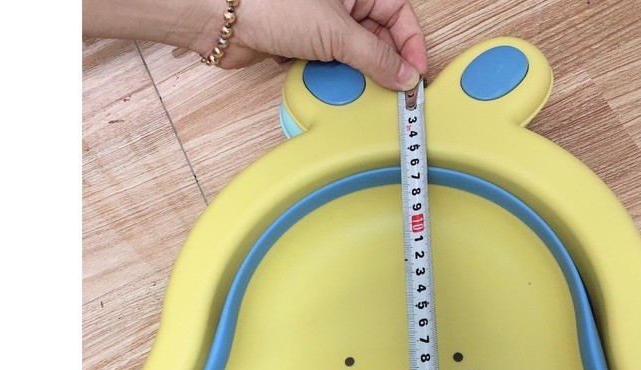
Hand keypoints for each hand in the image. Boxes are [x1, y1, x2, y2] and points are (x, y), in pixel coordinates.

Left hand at [216, 0, 425, 88]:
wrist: (224, 21)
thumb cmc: (272, 4)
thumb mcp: (337, 33)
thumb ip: (376, 58)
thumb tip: (404, 76)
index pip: (399, 14)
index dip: (411, 45)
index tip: (416, 74)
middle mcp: (341, 2)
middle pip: (379, 37)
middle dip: (384, 64)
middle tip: (393, 91)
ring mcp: (322, 23)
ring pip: (354, 55)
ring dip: (355, 73)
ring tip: (355, 85)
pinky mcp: (304, 45)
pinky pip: (330, 65)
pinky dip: (331, 77)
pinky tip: (327, 81)